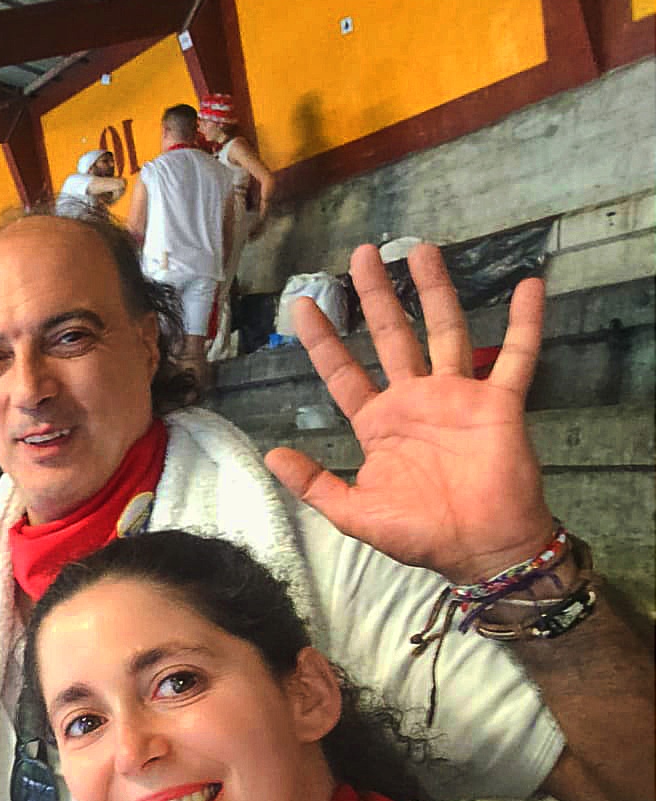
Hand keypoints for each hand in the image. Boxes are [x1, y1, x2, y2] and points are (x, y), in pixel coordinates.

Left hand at [265, 243, 555, 584]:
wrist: (479, 551)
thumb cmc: (418, 534)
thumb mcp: (353, 513)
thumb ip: (314, 483)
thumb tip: (271, 455)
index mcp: (378, 423)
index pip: (342, 372)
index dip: (322, 339)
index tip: (301, 305)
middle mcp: (414, 400)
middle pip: (391, 336)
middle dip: (376, 296)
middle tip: (362, 254)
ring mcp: (456, 397)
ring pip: (444, 330)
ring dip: (434, 290)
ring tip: (422, 249)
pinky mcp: (498, 403)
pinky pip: (516, 357)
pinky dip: (526, 323)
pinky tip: (530, 286)